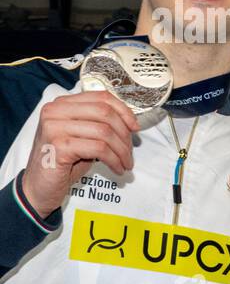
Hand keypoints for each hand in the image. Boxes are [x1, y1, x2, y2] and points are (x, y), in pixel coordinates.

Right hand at [21, 91, 138, 218]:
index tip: (135, 127)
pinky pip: (99, 149)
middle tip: (130, 152)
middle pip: (105, 112)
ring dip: (122, 151)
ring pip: (104, 132)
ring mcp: (54, 127)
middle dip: (124, 134)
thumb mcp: (83, 137)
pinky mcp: (59, 145)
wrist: (40, 186)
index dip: (123, 111)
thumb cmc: (65, 162)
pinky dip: (114, 160)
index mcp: (62, 104)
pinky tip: (117, 168)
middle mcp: (55, 111)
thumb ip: (99, 124)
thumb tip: (130, 123)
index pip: (101, 97)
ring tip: (126, 163)